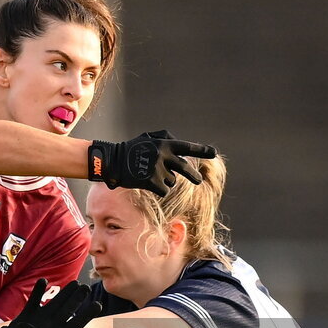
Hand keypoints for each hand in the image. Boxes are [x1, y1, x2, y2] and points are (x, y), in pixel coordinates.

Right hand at [88, 130, 216, 196]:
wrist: (113, 161)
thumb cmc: (131, 149)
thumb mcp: (148, 138)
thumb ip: (165, 138)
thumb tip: (180, 146)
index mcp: (164, 143)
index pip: (186, 147)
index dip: (201, 150)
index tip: (213, 153)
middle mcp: (163, 155)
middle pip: (184, 167)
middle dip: (193, 175)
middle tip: (198, 180)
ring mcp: (158, 168)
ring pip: (172, 180)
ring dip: (165, 180)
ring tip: (150, 174)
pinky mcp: (151, 181)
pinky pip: (164, 189)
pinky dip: (158, 189)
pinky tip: (147, 183)